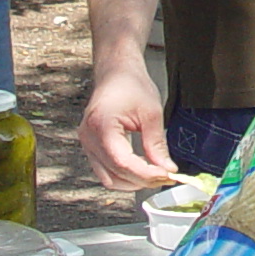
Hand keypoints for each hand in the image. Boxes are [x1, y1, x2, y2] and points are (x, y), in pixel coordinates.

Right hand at [78, 63, 179, 189]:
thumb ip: (157, 143)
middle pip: (115, 174)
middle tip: (167, 176)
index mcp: (102, 126)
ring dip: (133, 182)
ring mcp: (87, 144)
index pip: (123, 162)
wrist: (116, 73)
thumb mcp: (151, 112)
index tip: (167, 175)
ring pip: (108, 179)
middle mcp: (89, 138)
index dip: (146, 174)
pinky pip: (105, 171)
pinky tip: (142, 170)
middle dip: (143, 180)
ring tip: (156, 175)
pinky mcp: (91, 147)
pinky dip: (124, 176)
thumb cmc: (131, 85)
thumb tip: (167, 168)